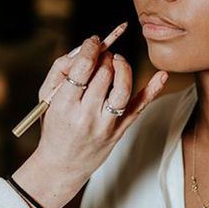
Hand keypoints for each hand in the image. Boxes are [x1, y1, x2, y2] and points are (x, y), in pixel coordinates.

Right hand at [14, 34, 167, 207]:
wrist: (62, 166)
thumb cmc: (53, 127)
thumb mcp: (47, 99)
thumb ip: (60, 71)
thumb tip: (82, 50)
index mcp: (65, 105)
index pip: (82, 68)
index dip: (91, 48)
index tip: (93, 41)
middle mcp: (87, 115)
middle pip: (104, 74)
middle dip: (105, 57)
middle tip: (102, 55)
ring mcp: (106, 125)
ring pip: (123, 87)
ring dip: (123, 67)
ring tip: (117, 61)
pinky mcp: (120, 131)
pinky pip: (139, 108)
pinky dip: (152, 90)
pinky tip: (162, 76)